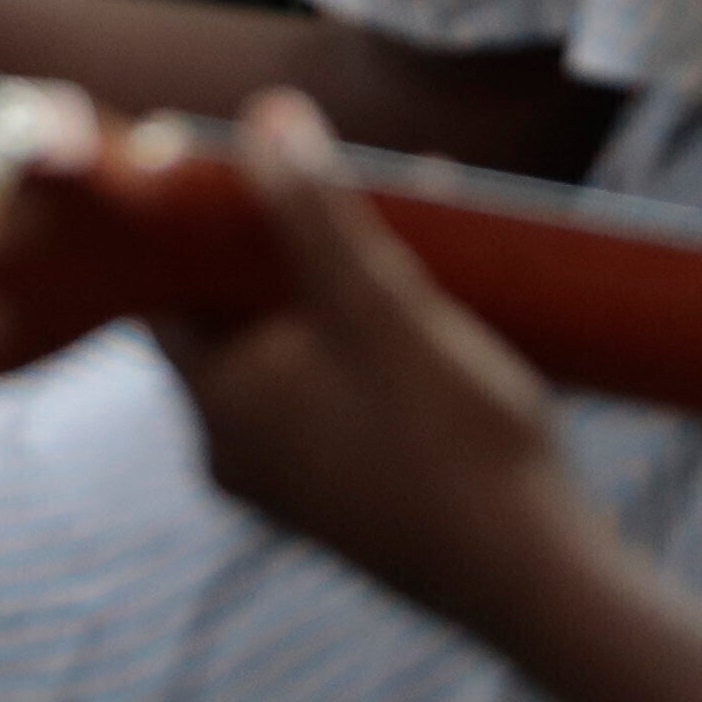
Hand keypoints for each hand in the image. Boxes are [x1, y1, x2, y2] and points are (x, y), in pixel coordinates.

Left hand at [151, 91, 613, 642]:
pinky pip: (337, 394)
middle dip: (291, 238)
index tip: (231, 160)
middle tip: (340, 175)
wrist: (538, 583)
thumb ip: (315, 212)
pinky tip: (436, 296)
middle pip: (236, 314)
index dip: (191, 221)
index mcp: (218, 404)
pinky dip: (368, 340)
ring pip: (297, 351)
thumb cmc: (452, 440)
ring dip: (343, 283)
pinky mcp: (350, 498)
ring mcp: (294, 482)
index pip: (163, 291)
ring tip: (413, 218)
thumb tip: (264, 117)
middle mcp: (237, 450)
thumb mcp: (379, 307)